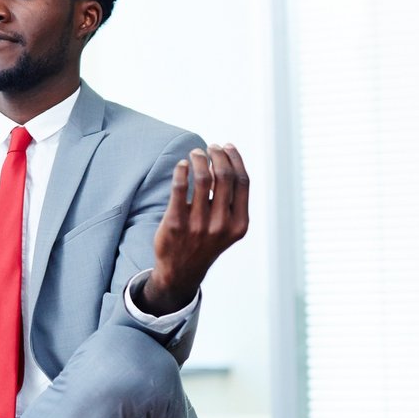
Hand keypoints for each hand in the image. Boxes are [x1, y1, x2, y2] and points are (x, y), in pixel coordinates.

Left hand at [141, 144, 249, 314]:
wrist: (181, 271)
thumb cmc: (205, 241)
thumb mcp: (227, 227)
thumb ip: (230, 201)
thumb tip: (224, 163)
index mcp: (239, 224)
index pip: (243, 182)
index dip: (235, 159)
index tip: (227, 146)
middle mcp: (221, 224)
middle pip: (224, 176)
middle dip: (217, 155)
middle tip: (209, 147)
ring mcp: (198, 225)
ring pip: (203, 179)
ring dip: (199, 159)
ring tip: (195, 154)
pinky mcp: (176, 223)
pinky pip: (179, 188)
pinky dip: (181, 171)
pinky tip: (181, 166)